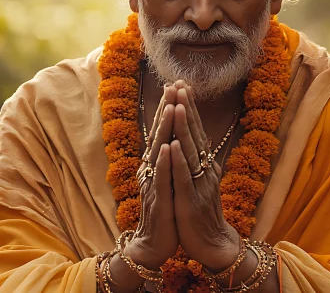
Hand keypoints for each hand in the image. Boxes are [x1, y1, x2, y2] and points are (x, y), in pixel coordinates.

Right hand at [125, 85, 178, 268]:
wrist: (155, 245)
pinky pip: (162, 178)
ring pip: (159, 151)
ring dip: (165, 128)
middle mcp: (153, 170)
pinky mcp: (159, 200)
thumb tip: (176, 139)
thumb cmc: (165, 214)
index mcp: (157, 165)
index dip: (169, 108)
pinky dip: (165, 162)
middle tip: (172, 85)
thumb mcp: (169, 182)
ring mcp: (154, 184)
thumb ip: (170, 162)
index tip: (176, 85)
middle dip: (167, 109)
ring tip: (171, 106)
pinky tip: (167, 147)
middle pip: (160, 134)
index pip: (164, 131)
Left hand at [170, 81, 239, 271]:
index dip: (189, 107)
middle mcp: (204, 170)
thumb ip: (195, 161)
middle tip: (180, 84)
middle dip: (187, 108)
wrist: (213, 246)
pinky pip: (184, 178)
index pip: (196, 130)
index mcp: (204, 165)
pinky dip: (178, 161)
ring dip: (184, 127)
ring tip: (178, 105)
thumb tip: (188, 139)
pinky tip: (172, 146)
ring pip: (190, 151)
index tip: (182, 84)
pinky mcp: (191, 201)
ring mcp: (199, 185)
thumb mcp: (198, 182)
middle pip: (195, 134)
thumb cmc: (201, 214)